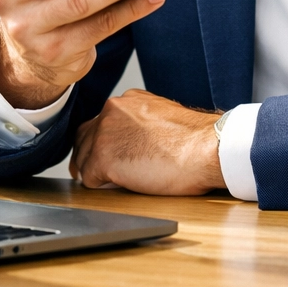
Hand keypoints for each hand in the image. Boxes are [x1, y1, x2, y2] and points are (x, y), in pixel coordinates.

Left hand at [69, 89, 224, 194]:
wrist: (204, 149)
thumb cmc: (194, 140)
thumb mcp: (162, 118)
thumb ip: (139, 124)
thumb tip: (130, 143)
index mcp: (128, 100)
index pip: (100, 121)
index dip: (102, 142)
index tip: (107, 155)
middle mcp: (112, 110)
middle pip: (83, 138)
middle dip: (89, 156)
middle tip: (101, 174)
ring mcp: (105, 132)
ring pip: (82, 158)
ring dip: (94, 172)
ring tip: (115, 181)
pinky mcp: (103, 157)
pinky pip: (88, 178)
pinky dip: (100, 186)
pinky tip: (120, 185)